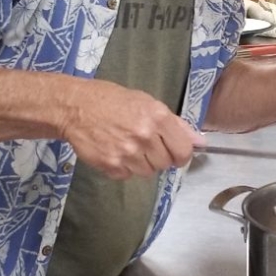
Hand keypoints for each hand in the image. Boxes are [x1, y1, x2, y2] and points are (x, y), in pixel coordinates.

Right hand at [59, 79, 202, 180]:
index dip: (181, 154)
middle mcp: (145, 136)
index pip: (183, 150)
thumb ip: (176, 124)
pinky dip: (123, 168)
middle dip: (158, 156)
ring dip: (140, 163)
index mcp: (157, 117)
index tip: (174, 152)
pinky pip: (127, 176)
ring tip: (126, 146)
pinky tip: (114, 151)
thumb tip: (200, 142)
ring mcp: (128, 153)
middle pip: (165, 163)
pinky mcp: (111, 166)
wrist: (75, 107)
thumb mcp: (146, 102)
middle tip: (143, 143)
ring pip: (148, 172)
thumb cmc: (111, 100)